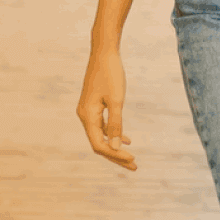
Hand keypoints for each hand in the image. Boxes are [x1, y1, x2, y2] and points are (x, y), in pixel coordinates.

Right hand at [76, 45, 136, 170]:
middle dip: (116, 156)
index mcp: (87, 116)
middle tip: (134, 167)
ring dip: (116, 147)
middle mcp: (84, 116)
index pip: (99, 144)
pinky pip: (102, 126)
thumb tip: (117, 147)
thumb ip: (116, 123)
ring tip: (132, 159)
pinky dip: (114, 134)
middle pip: (99, 143)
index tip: (133, 158)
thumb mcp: (117, 100)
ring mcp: (88, 111)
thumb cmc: (111, 74)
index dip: (115, 154)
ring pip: (101, 136)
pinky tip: (127, 139)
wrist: (104, 52)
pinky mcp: (94, 105)